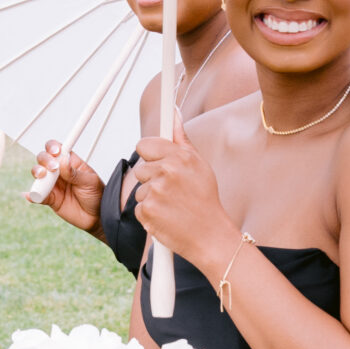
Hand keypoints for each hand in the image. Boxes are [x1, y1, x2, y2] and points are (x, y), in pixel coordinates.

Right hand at [29, 141, 105, 237]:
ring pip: (38, 174)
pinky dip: (32, 195)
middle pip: (44, 158)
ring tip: (43, 177)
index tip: (55, 151)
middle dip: (45, 160)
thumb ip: (75, 173)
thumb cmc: (96, 196)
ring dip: (37, 173)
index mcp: (70, 163)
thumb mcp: (89, 182)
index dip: (53, 147)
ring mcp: (53, 184)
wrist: (96, 217)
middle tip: (53, 168)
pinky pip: (37, 195)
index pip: (57, 149)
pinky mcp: (49, 198)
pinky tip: (31, 195)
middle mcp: (59, 171)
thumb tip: (63, 161)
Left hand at [130, 119, 235, 272]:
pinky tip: (167, 217)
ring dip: (152, 198)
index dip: (149, 155)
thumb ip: (181, 139)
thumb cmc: (204, 199)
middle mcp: (167, 171)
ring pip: (139, 189)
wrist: (210, 236)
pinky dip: (150, 214)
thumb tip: (173, 112)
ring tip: (172, 206)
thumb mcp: (198, 165)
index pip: (144, 144)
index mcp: (180, 156)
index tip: (155, 161)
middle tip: (172, 192)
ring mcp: (155, 192)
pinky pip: (138, 208)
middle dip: (152, 180)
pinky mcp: (147, 211)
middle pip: (140, 169)